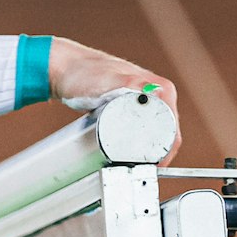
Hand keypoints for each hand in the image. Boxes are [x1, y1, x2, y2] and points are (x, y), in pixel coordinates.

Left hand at [48, 37, 181, 162]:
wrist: (62, 69)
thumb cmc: (82, 72)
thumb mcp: (107, 80)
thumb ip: (129, 84)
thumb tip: (152, 91)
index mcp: (161, 89)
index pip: (173, 130)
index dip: (164, 152)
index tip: (150, 166)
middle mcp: (158, 94)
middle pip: (166, 135)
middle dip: (155, 154)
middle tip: (136, 167)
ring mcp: (145, 101)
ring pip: (155, 135)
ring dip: (146, 151)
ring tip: (131, 163)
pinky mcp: (131, 107)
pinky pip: (142, 131)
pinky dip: (137, 144)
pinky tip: (128, 153)